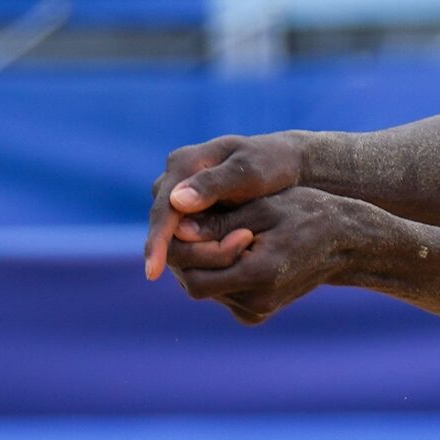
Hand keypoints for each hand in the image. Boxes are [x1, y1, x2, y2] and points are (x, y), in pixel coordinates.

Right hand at [145, 133, 304, 279]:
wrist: (287, 164)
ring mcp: (180, 198)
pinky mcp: (190, 214)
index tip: (152, 271)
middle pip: (163, 227)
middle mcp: (174, 181)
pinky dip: (201, 253)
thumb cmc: (273, 164)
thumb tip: (177, 202)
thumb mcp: (250, 172)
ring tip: (219, 273)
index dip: (156, 241)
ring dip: (193, 256)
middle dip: (181, 253)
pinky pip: (186, 239)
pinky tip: (216, 272)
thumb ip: (215, 184)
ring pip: (174, 236)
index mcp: (184, 163)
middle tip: (210, 275)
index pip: (162, 209)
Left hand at [168, 187, 359, 324]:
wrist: (346, 242)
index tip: (202, 217)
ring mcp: (257, 311)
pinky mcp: (257, 313)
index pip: (195, 274)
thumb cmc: (307, 214)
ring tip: (222, 230)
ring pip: (206, 288)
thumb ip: (220, 221)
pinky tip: (234, 248)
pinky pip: (221, 294)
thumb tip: (177, 228)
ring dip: (204, 261)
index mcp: (260, 276)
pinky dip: (218, 271)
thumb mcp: (264, 207)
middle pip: (195, 284)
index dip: (189, 246)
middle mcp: (257, 302)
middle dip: (192, 253)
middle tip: (203, 222)